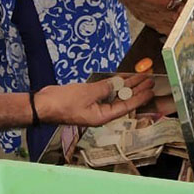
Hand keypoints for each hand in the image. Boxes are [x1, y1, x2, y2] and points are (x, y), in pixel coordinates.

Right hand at [34, 74, 154, 126]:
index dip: (140, 97)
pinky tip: (122, 77)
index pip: (127, 106)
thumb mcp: (88, 93)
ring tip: (140, 77)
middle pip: (123, 100)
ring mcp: (94, 106)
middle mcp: (101, 112)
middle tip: (150, 79)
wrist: (42, 104)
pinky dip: (114, 84)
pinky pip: (106, 91)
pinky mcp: (88, 99)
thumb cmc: (63, 103)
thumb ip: (105, 88)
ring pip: (116, 94)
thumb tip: (117, 84)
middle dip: (137, 89)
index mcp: (102, 116)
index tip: (151, 90)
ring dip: (127, 85)